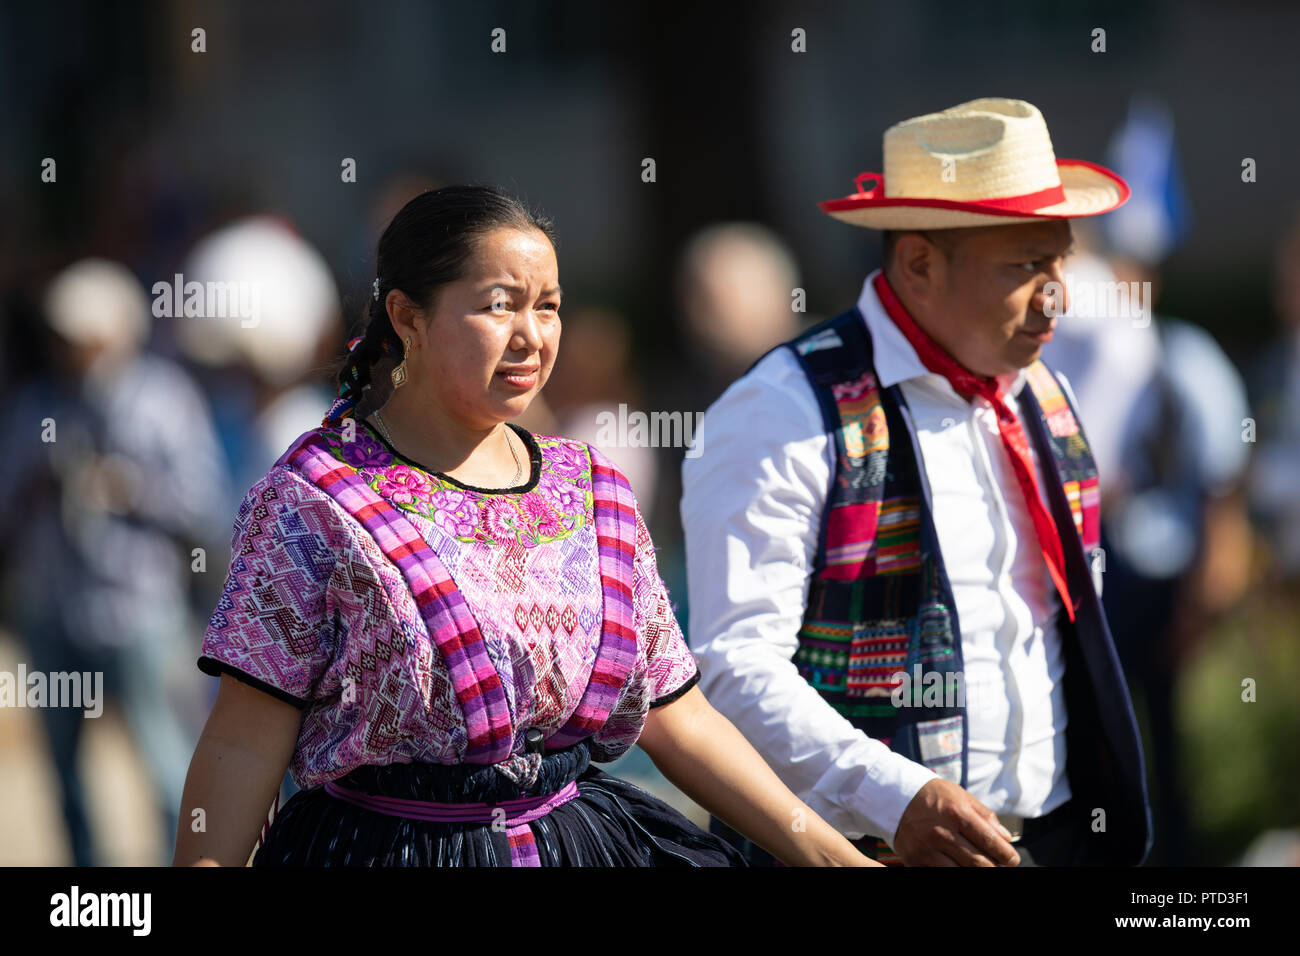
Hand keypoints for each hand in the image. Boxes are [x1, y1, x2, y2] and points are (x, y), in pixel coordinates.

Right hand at [892, 778, 1020, 865]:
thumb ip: (985, 816)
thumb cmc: (933, 796)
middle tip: (999, 866)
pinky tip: (960, 866)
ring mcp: (927, 849)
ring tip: (981, 866)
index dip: (1006, 854)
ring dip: (976, 872)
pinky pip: (942, 874)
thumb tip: (1005, 838)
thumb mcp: (960, 796)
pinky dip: (956, 871)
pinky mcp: (916, 861)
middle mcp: (941, 832)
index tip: (1013, 859)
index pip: (989, 841)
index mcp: (956, 813)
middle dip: (994, 867)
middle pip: (979, 863)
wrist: (894, 796)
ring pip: (962, 872)